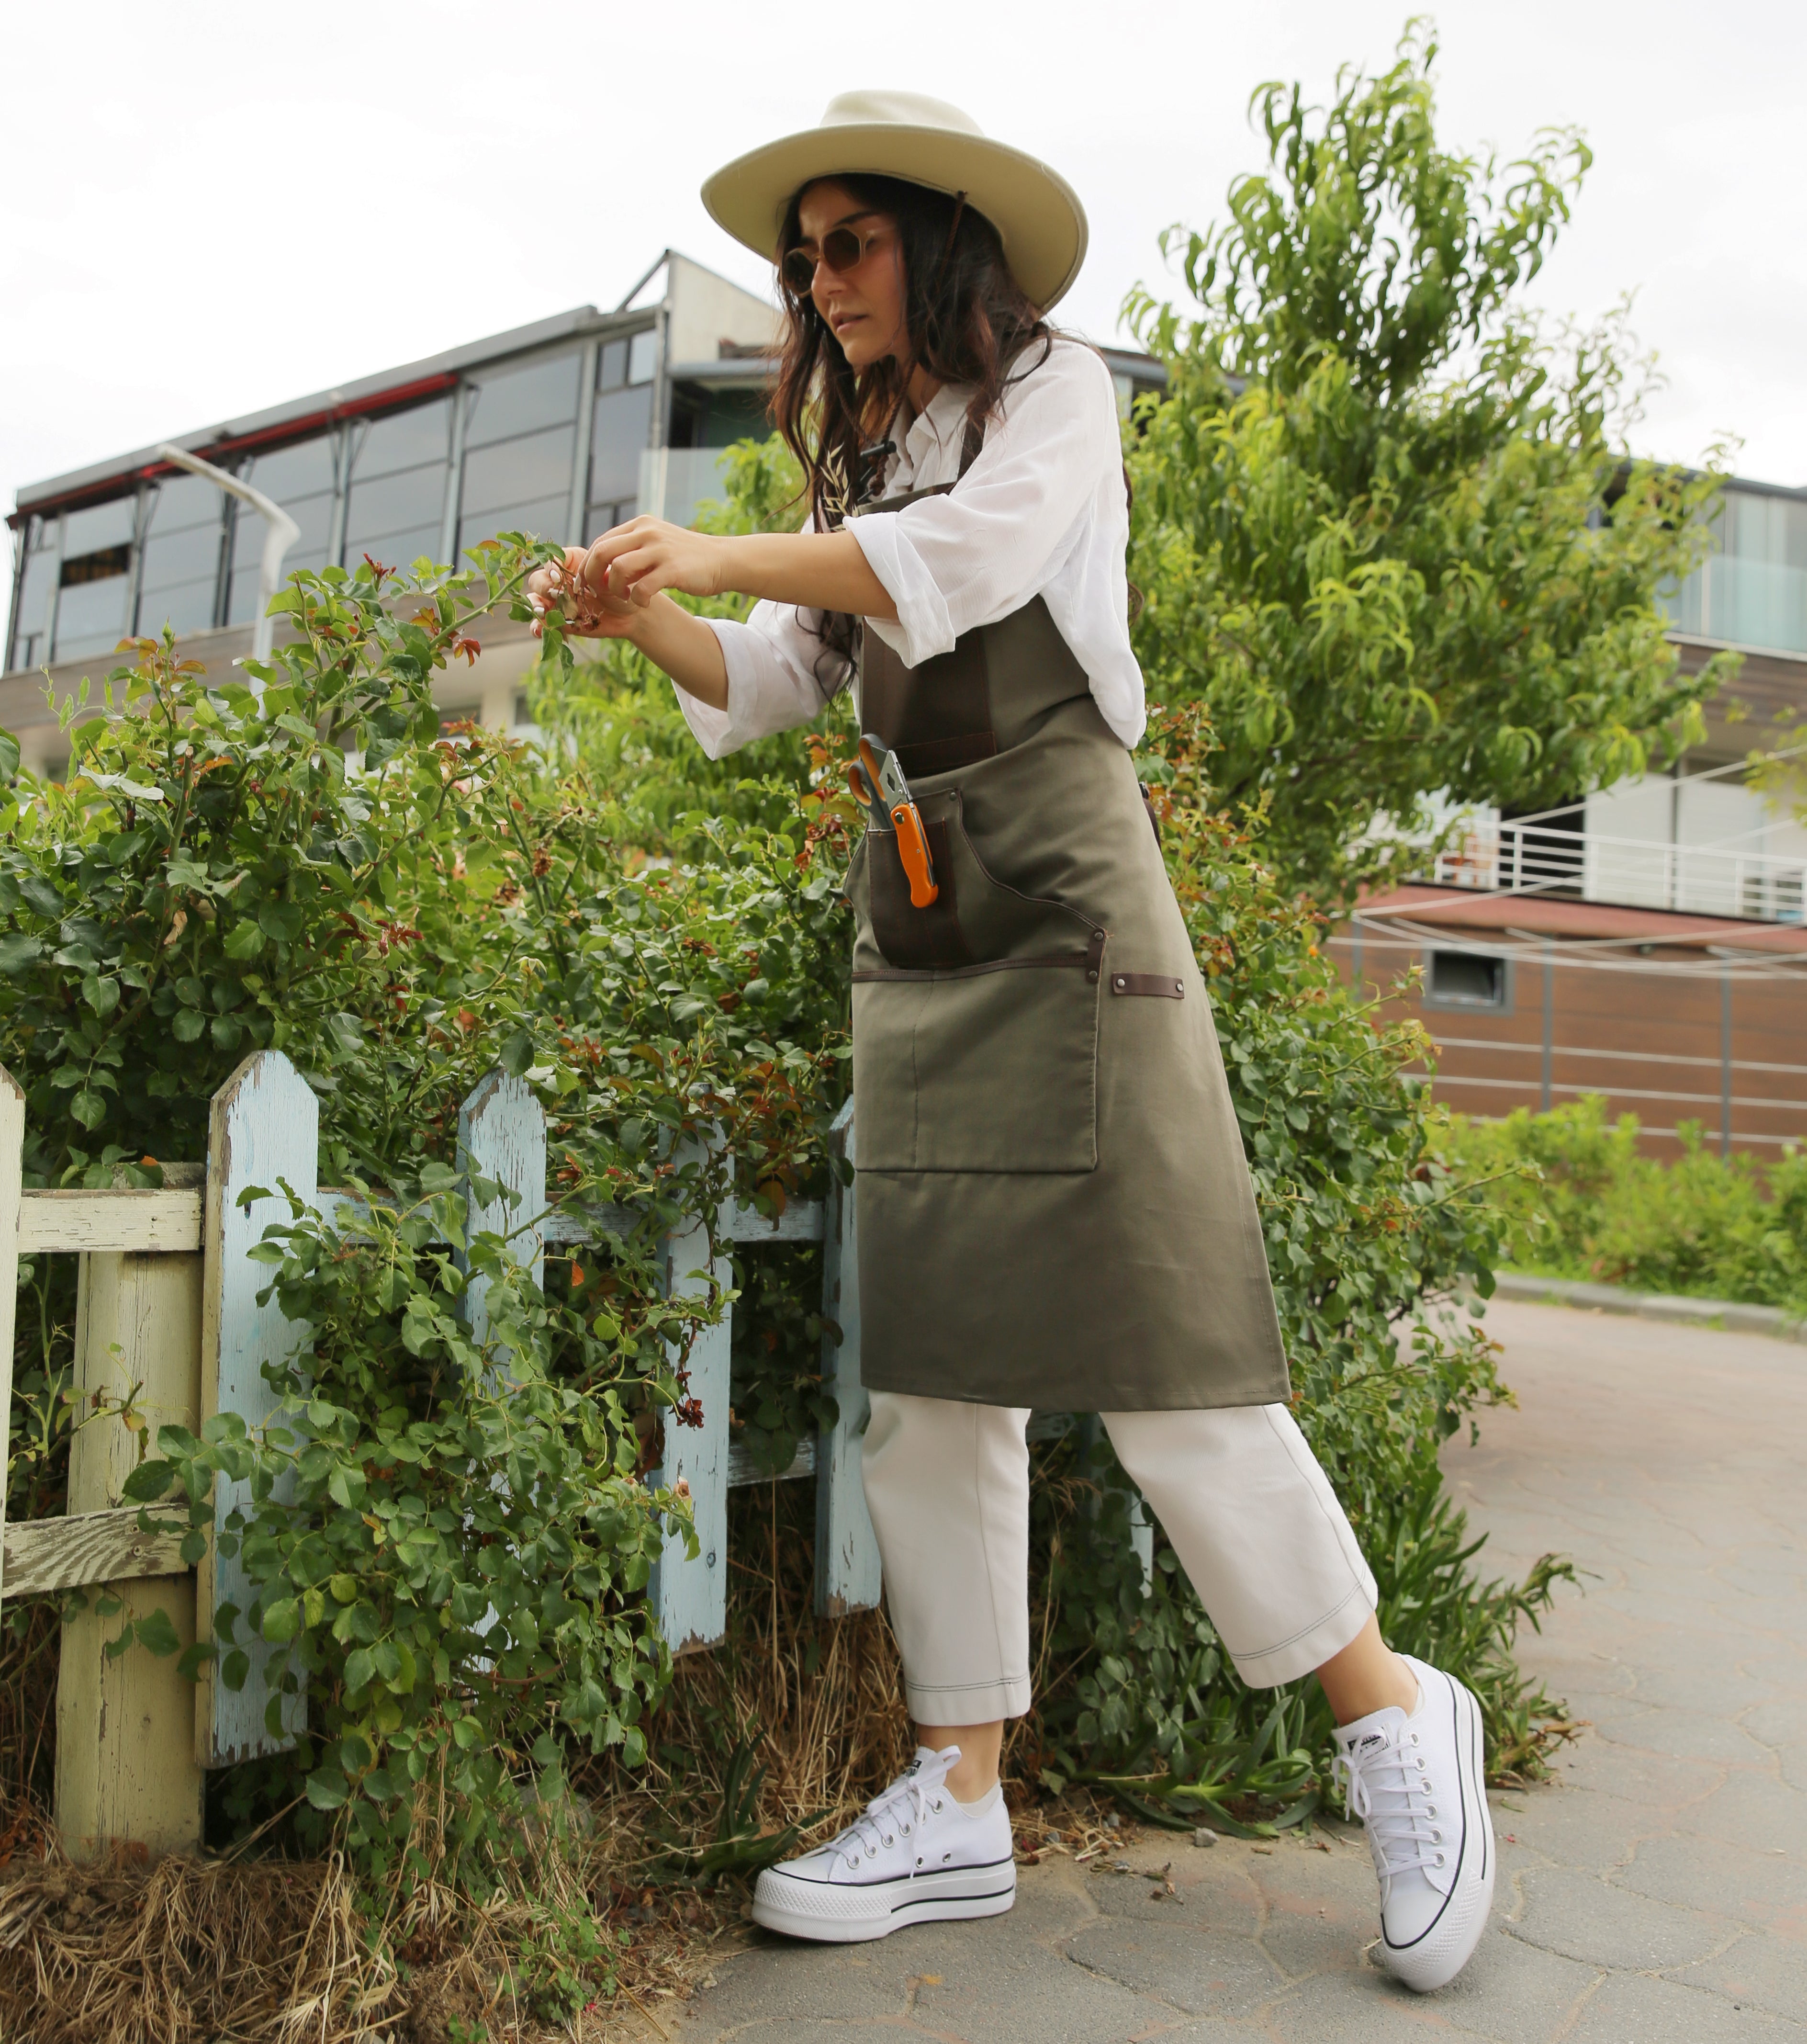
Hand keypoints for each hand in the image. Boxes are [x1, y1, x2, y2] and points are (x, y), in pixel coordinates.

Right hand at [525, 547, 637, 641]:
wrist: (629, 614)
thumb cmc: (621, 588)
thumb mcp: (611, 574)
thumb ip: (593, 572)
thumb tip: (577, 578)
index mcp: (570, 563)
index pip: (550, 560)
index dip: (550, 567)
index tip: (557, 576)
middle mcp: (559, 581)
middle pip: (538, 579)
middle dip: (543, 586)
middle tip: (555, 593)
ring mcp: (556, 602)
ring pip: (534, 600)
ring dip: (534, 605)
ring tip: (542, 611)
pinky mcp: (558, 621)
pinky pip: (541, 623)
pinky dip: (537, 627)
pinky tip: (539, 630)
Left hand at [578, 517, 730, 607]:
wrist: (722, 559)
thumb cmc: (685, 557)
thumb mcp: (656, 544)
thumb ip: (632, 549)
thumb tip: (602, 566)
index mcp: (639, 525)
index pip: (600, 543)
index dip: (588, 566)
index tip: (587, 586)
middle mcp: (647, 532)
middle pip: (602, 552)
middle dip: (592, 578)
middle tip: (597, 595)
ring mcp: (660, 549)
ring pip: (618, 569)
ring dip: (614, 590)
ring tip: (625, 598)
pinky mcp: (673, 569)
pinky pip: (642, 588)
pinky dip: (637, 600)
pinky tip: (644, 603)